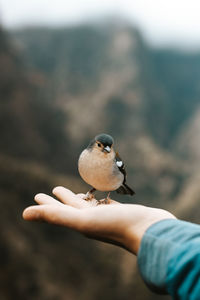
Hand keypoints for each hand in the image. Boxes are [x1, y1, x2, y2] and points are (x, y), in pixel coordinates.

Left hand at [23, 187, 175, 253]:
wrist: (151, 232)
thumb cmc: (118, 226)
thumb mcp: (83, 220)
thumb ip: (56, 216)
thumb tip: (23, 214)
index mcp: (80, 222)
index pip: (59, 211)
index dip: (47, 203)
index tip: (38, 195)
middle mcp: (92, 220)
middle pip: (72, 207)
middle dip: (62, 198)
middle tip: (54, 189)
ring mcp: (107, 216)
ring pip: (89, 205)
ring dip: (81, 198)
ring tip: (78, 192)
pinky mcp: (121, 213)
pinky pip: (105, 204)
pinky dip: (100, 199)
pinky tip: (102, 197)